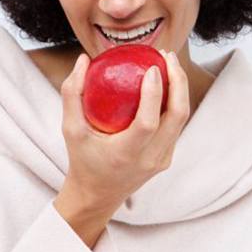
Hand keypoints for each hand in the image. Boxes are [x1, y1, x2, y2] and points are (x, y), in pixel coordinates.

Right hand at [59, 49, 190, 212]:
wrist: (97, 194)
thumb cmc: (81, 158)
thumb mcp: (70, 128)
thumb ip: (72, 93)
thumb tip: (84, 59)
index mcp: (126, 154)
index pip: (147, 123)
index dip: (154, 94)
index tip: (153, 68)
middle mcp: (150, 159)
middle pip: (177, 116)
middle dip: (178, 81)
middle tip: (167, 56)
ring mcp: (162, 159)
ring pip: (182, 119)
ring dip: (180, 88)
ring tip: (170, 63)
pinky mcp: (167, 157)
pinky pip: (176, 124)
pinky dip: (175, 100)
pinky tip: (167, 82)